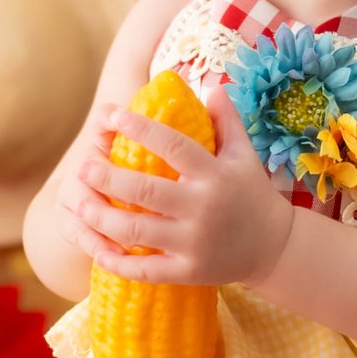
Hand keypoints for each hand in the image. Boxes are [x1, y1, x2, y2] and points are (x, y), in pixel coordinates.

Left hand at [59, 83, 293, 287]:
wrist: (275, 247)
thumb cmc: (252, 194)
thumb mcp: (244, 155)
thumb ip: (227, 120)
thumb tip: (211, 86)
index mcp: (214, 174)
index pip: (173, 145)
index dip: (140, 128)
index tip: (112, 116)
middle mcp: (202, 207)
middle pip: (144, 191)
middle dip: (107, 179)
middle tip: (83, 167)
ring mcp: (194, 242)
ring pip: (137, 232)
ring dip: (102, 219)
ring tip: (81, 205)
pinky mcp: (189, 271)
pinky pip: (146, 271)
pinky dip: (119, 263)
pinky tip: (99, 251)